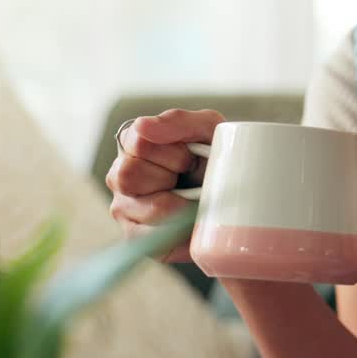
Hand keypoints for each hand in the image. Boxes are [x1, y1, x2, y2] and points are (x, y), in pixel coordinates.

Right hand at [105, 108, 222, 261]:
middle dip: (171, 175)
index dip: (171, 151)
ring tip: (191, 197)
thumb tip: (142, 125)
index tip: (190, 157)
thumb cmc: (216, 159)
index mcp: (134, 144)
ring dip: (176, 202)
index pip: (135, 142)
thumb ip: (177, 121)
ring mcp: (124, 206)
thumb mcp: (207, 130)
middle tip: (190, 176)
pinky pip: (147, 234)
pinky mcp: (135, 236)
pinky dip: (176, 226)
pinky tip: (187, 218)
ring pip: (140, 206)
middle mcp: (120, 174)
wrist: (236, 198)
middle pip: (129, 173)